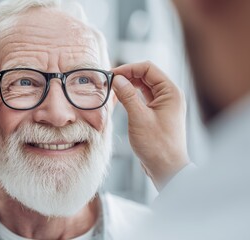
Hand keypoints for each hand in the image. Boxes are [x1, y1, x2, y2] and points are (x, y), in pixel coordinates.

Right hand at [112, 61, 189, 190]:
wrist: (167, 168)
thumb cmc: (157, 146)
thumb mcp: (139, 118)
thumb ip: (127, 96)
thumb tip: (117, 79)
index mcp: (170, 92)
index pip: (148, 68)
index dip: (129, 68)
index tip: (112, 74)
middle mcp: (169, 96)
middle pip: (146, 76)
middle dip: (127, 75)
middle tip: (109, 81)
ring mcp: (164, 105)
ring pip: (144, 87)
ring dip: (128, 85)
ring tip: (113, 88)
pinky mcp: (157, 113)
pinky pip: (143, 98)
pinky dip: (131, 96)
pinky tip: (120, 98)